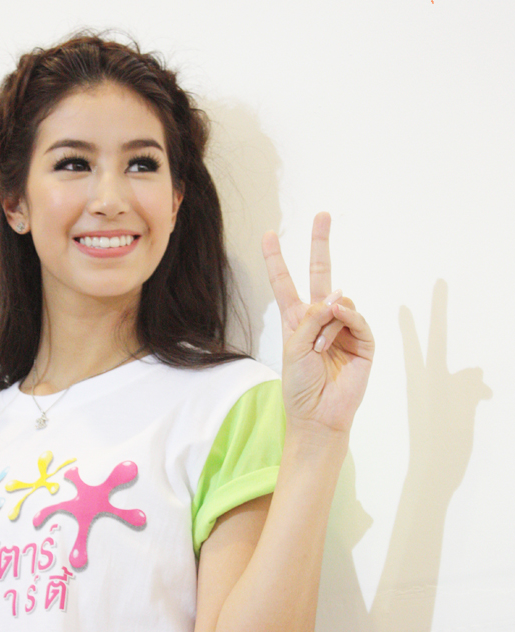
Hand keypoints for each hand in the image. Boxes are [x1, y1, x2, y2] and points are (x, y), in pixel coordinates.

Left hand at [262, 212, 373, 434]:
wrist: (318, 416)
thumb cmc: (300, 387)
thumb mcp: (294, 348)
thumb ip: (311, 318)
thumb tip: (338, 296)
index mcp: (297, 321)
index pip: (286, 283)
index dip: (277, 260)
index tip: (269, 235)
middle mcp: (320, 320)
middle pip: (321, 275)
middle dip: (321, 245)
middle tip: (322, 215)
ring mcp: (343, 329)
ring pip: (339, 302)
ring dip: (327, 322)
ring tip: (321, 348)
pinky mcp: (363, 342)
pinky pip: (356, 318)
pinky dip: (347, 319)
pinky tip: (340, 324)